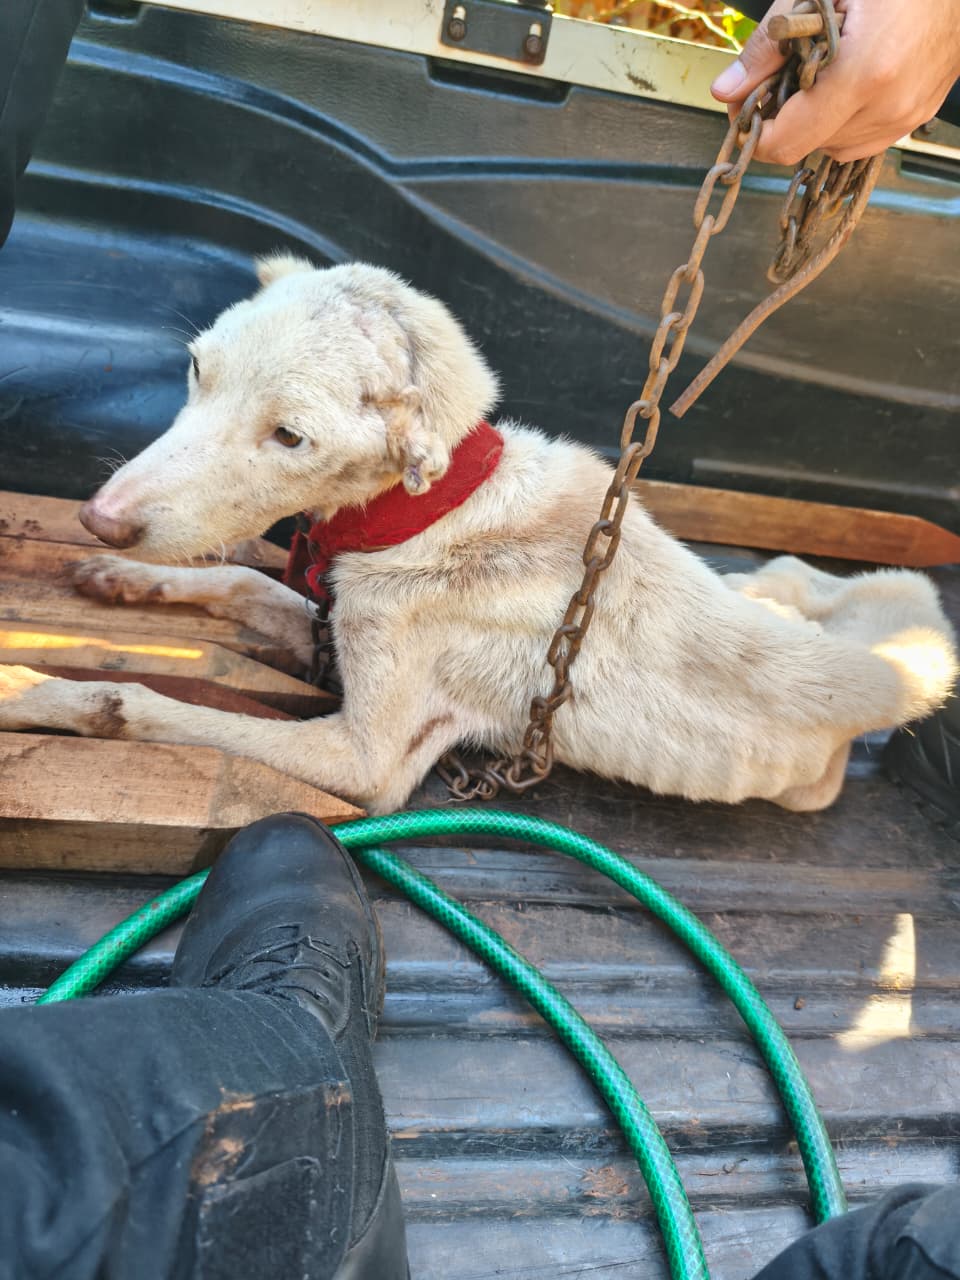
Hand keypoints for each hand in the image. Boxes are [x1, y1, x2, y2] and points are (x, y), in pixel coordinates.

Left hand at [711, 0, 959, 163]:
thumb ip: (768, 45)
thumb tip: (726, 90)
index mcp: (863, 74)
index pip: (786, 143)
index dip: (756, 131)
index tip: (746, 107)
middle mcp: (886, 106)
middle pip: (805, 147)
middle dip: (784, 119)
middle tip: (781, 79)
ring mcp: (905, 117)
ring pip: (831, 147)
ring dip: (815, 120)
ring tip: (820, 75)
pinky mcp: (916, 118)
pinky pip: (861, 140)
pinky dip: (842, 121)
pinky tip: (845, 85)